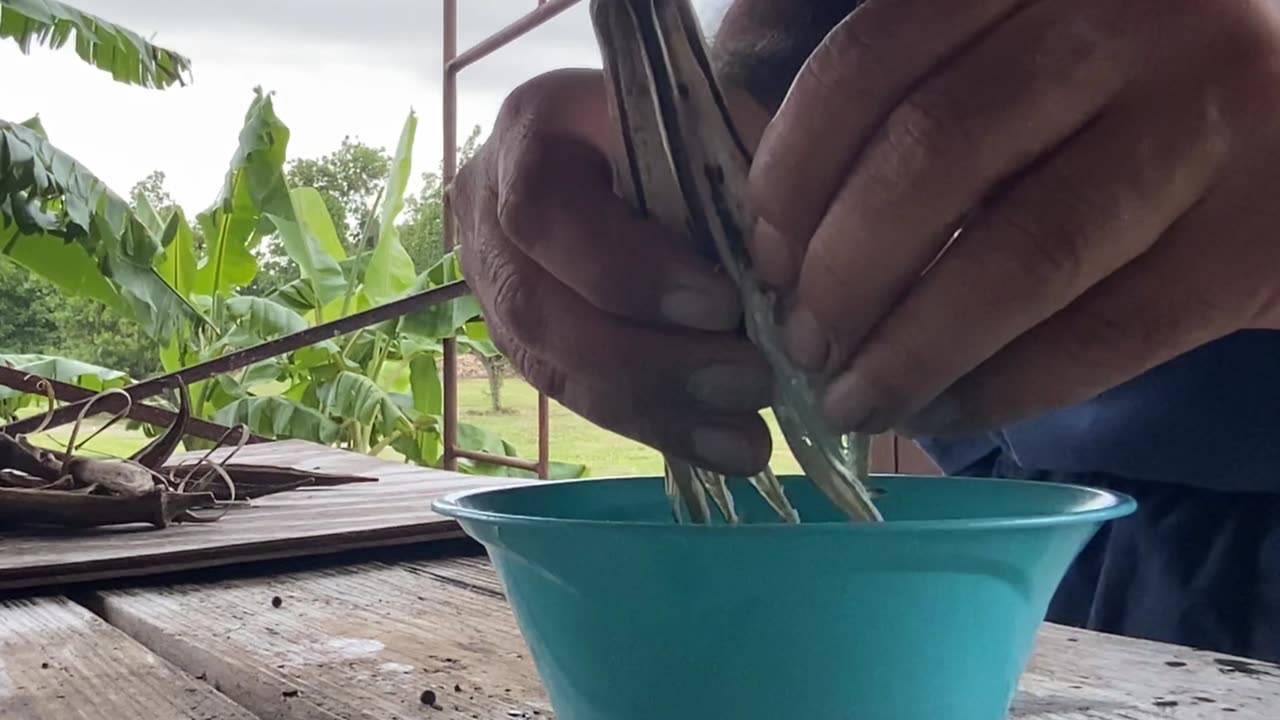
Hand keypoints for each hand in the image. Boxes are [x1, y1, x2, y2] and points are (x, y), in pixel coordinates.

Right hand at [451, 69, 774, 473]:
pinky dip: (659, 427)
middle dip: (651, 360)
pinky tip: (723, 447)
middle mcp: (488, 214)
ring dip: (658, 409)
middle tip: (751, 380)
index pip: (544, 214)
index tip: (722, 304)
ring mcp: (497, 286)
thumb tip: (782, 271)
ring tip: (748, 434)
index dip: (627, 271)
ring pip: (554, 369)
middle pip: (538, 310)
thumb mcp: (708, 120)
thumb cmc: (678, 125)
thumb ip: (734, 174)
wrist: (630, 147)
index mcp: (528, 132)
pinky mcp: (526, 344)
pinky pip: (580, 398)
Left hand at [749, 0, 1279, 437]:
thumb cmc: (1127, 90)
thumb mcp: (1021, 40)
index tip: (760, 254)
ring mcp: (1208, 123)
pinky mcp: (1258, 239)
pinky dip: (1005, 388)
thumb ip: (907, 79)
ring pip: (1020, 255)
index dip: (793, 168)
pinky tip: (946, 412)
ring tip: (853, 400)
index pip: (874, 58)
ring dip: (912, 348)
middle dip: (842, 271)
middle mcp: (1132, 23)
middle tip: (800, 341)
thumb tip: (761, 182)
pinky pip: (1104, 334)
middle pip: (936, 156)